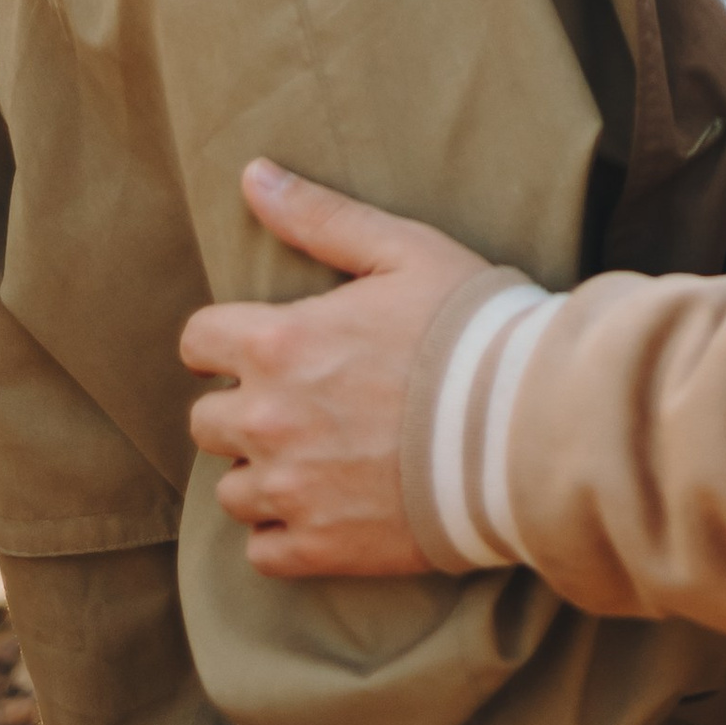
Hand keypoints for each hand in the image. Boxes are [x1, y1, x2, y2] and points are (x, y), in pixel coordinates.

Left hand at [181, 160, 492, 581]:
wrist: (528, 425)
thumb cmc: (469, 328)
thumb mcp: (402, 250)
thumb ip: (319, 216)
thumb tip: (253, 174)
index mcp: (279, 343)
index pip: (197, 342)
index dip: (226, 340)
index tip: (264, 345)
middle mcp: (268, 420)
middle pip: (207, 421)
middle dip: (245, 406)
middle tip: (303, 400)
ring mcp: (292, 490)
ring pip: (231, 489)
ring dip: (263, 472)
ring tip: (319, 456)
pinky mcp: (322, 547)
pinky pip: (262, 551)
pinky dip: (283, 532)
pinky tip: (326, 506)